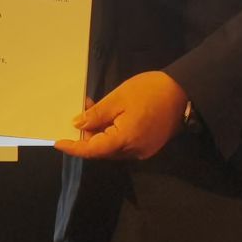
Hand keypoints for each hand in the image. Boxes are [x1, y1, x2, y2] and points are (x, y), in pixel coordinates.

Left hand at [57, 71, 187, 160]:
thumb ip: (97, 115)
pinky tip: (110, 117)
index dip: (74, 147)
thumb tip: (78, 125)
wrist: (183, 90)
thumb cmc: (150, 90)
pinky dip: (113, 134)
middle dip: (87, 135)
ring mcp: (143, 150)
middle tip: (80, 112)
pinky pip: (124, 144)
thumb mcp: (118, 98)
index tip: (58, 142)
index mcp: (125, 140)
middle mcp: (134, 151)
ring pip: (112, 148)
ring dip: (100, 133)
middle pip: (102, 150)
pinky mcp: (148, 146)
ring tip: (93, 110)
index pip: (93, 150)